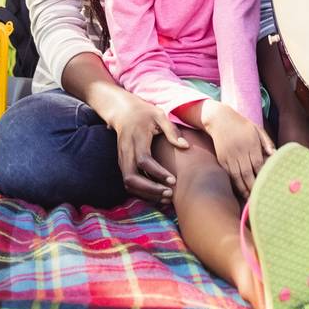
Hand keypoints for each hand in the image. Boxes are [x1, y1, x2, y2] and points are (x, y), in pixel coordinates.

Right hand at [100, 87, 189, 204]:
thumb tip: (186, 146)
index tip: (173, 180)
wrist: (122, 111)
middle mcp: (126, 151)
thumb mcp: (159, 115)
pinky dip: (141, 192)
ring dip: (146, 193)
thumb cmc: (144, 112)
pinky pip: (129, 183)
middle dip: (150, 190)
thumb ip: (171, 131)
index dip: (158, 173)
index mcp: (137, 138)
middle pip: (131, 178)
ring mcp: (122, 159)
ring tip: (166, 197)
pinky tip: (157, 194)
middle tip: (169, 194)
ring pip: (128, 184)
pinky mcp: (122, 164)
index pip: (144, 160)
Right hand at [203, 103, 275, 196]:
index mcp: (251, 143)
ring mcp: (229, 156)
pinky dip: (234, 183)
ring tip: (249, 198)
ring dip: (243, 189)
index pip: (258, 164)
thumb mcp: (257, 129)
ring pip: (237, 176)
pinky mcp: (222, 159)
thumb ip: (266, 142)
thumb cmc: (242, 125)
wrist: (220, 119)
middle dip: (253, 186)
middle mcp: (240, 151)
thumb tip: (275, 154)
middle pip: (247, 173)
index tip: (267, 184)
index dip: (262, 176)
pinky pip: (229, 174)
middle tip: (260, 197)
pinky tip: (240, 189)